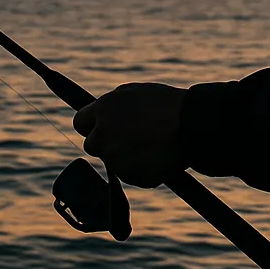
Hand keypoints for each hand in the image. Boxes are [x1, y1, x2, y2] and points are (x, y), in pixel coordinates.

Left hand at [73, 83, 187, 187]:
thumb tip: (102, 114)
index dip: (91, 126)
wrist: (190, 126)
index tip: (99, 129)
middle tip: (127, 139)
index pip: (80, 122)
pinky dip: (140, 170)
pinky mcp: (128, 176)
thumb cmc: (167, 104)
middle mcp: (104, 134)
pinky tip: (156, 157)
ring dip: (125, 157)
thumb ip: (114, 105)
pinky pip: (129, 175)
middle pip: (92, 145)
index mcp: (103, 109)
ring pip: (113, 161)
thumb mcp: (135, 93)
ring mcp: (115, 157)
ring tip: (150, 145)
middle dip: (105, 144)